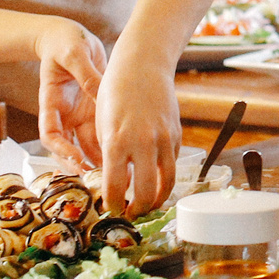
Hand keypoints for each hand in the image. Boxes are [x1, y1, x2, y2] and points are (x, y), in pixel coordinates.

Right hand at [34, 19, 107, 172]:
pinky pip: (100, 134)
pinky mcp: (93, 112)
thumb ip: (86, 73)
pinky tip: (125, 158)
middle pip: (67, 148)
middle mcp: (63, 114)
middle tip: (97, 177)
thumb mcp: (75, 53)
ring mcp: (78, 115)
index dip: (61, 149)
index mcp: (51, 101)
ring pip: (85, 145)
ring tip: (114, 174)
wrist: (68, 37)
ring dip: (97, 160)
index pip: (50, 133)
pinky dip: (109, 147)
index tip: (75, 157)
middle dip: (79, 164)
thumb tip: (100, 92)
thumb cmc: (65, 42)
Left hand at [93, 49, 183, 216]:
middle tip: (130, 213)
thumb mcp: (102, 125)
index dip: (113, 205)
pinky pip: (173, 165)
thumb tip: (114, 183)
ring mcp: (163, 139)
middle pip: (145, 194)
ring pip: (167, 184)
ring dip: (157, 200)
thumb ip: (109, 156)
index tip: (110, 209)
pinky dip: (165, 178)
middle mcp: (143, 143)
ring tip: (146, 205)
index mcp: (117, 142)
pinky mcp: (176, 135)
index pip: (115, 188)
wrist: (142, 65)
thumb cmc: (114, 92)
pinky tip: (155, 181)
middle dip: (137, 210)